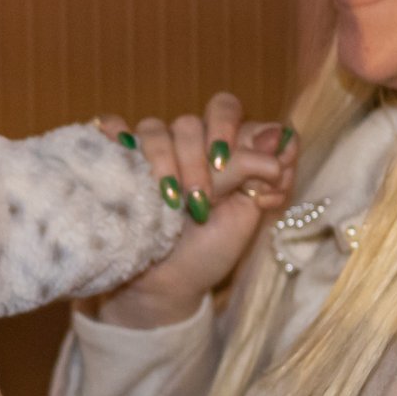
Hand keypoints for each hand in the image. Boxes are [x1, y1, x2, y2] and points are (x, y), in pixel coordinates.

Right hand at [94, 92, 297, 327]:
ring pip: (154, 129)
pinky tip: (125, 154)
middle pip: (189, 122)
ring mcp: (150, 152)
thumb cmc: (210, 249)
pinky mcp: (119, 162)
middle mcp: (186, 144)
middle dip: (198, 158)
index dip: (231, 131)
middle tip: (202, 198)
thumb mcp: (246, 212)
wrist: (167, 284)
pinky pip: (111, 129)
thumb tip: (285, 136)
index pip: (225, 111)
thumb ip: (264, 172)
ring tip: (171, 202)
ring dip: (165, 163)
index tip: (235, 167)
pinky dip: (116, 135)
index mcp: (221, 148)